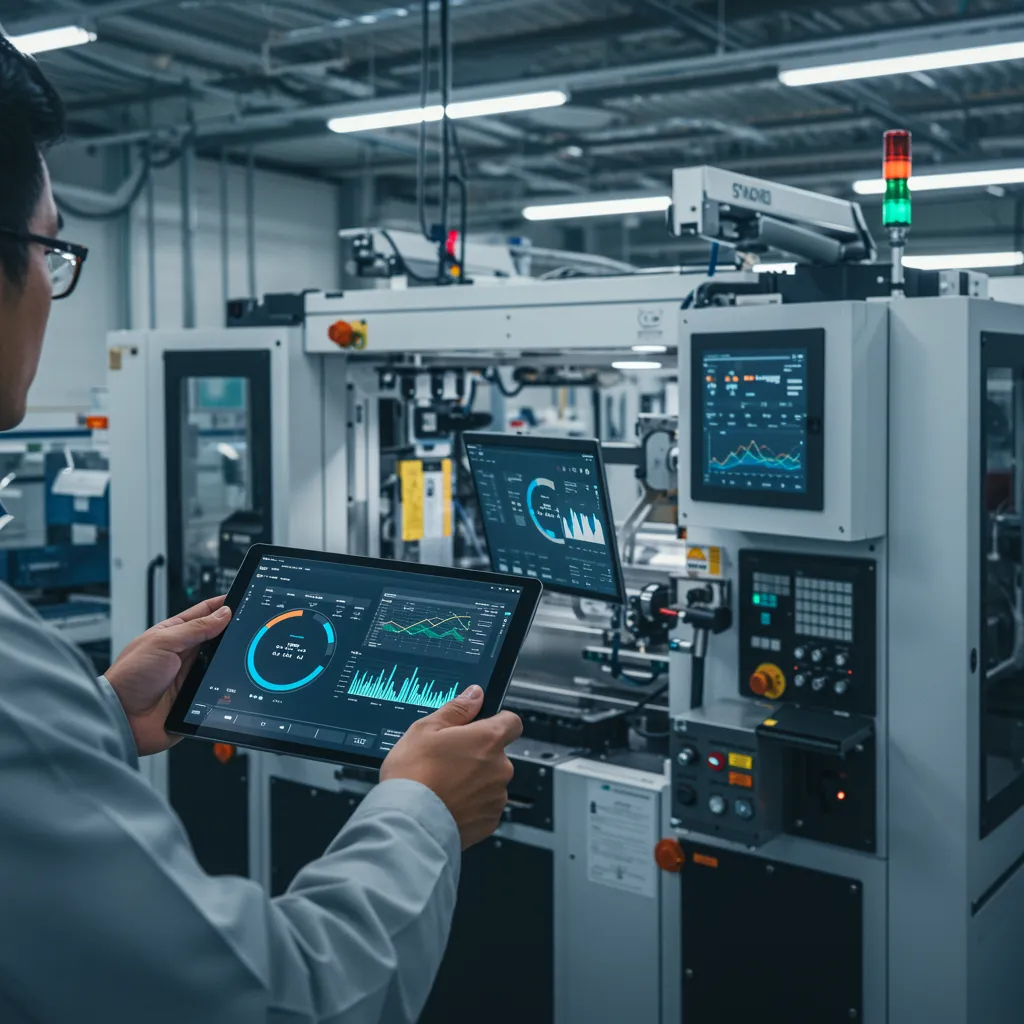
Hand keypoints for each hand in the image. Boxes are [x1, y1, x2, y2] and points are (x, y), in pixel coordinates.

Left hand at [105, 596, 231, 755]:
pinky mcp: (198, 697)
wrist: (122, 718)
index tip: (243, 599)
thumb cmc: (130, 677)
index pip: (205, 613)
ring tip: (245, 654)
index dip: (223, 605)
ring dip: (230, 660)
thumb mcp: (163, 643)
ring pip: (222, 663)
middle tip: (249, 628)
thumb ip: (195, 628)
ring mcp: (192, 675)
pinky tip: (236, 680)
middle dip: (232, 633)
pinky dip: (228, 685)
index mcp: (174, 634)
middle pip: (217, 638)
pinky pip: (221, 688)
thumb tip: (224, 613)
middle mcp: (185, 653)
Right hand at [380, 686, 522, 849]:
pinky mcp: (489, 821)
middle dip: (477, 755)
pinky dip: (470, 804)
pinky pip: (484, 806)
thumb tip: (475, 695)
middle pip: (497, 754)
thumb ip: (457, 709)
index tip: (479, 727)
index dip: (497, 721)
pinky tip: (447, 803)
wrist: (408, 823)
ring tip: (443, 785)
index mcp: (488, 740)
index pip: (512, 722)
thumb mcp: (426, 729)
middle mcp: (500, 768)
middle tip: (446, 760)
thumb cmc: (413, 774)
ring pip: (490, 781)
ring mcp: (497, 797)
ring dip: (474, 781)